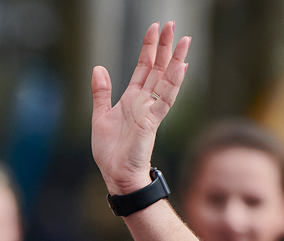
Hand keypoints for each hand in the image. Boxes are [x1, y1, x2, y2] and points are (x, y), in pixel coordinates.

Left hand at [91, 22, 190, 194]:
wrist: (116, 174)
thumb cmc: (110, 150)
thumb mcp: (99, 116)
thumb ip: (101, 92)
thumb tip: (98, 68)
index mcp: (132, 98)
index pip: (144, 67)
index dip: (149, 48)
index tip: (155, 28)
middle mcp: (144, 101)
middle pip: (158, 68)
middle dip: (165, 46)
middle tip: (173, 24)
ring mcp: (150, 110)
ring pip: (166, 79)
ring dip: (175, 59)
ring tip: (184, 40)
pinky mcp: (152, 121)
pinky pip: (165, 99)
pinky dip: (173, 83)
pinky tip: (181, 67)